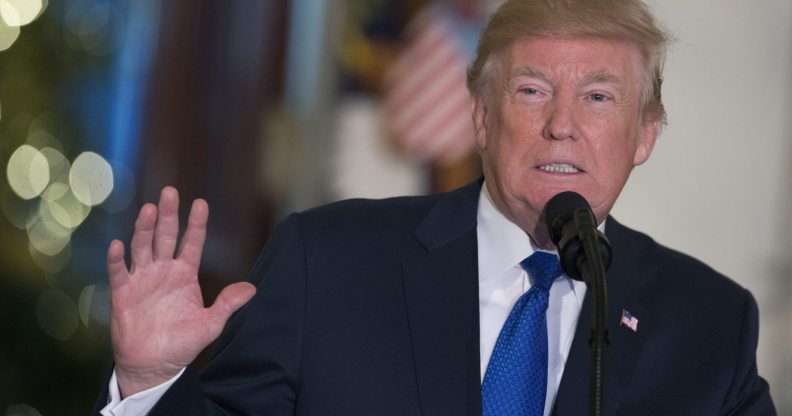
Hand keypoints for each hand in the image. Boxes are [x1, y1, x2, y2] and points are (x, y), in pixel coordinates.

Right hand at [107, 187, 255, 397]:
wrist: (153, 364)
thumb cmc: (182, 343)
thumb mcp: (210, 324)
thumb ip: (228, 304)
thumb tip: (252, 289)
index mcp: (185, 274)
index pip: (192, 243)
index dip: (196, 224)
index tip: (200, 203)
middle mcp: (163, 270)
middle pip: (165, 236)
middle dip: (167, 215)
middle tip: (170, 192)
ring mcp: (142, 279)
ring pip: (142, 247)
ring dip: (144, 229)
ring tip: (149, 209)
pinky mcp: (123, 293)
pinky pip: (118, 272)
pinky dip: (117, 259)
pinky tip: (118, 245)